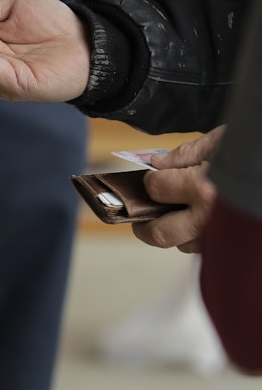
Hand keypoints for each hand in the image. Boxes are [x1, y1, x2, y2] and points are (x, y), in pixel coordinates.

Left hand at [132, 126, 225, 251]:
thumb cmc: (257, 153)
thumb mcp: (224, 141)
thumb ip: (186, 154)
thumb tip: (157, 163)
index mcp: (205, 189)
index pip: (156, 189)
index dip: (150, 181)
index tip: (153, 177)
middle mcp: (212, 219)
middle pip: (161, 234)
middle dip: (144, 226)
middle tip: (139, 218)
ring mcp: (226, 238)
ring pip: (185, 244)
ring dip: (175, 231)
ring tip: (176, 214)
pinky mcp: (237, 246)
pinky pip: (209, 247)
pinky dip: (199, 236)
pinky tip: (202, 219)